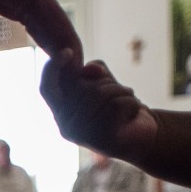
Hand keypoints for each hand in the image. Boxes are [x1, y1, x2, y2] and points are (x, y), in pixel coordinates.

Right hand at [41, 54, 157, 162]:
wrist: (144, 137)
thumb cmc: (120, 107)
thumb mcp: (104, 83)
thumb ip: (93, 72)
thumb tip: (90, 69)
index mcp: (61, 113)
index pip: (46, 88)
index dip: (52, 68)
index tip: (68, 51)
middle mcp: (66, 126)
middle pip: (82, 86)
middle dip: (108, 82)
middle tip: (122, 92)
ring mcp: (82, 135)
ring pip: (101, 94)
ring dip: (123, 93)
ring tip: (129, 103)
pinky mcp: (102, 140)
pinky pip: (116, 106)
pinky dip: (132, 103)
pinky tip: (134, 114)